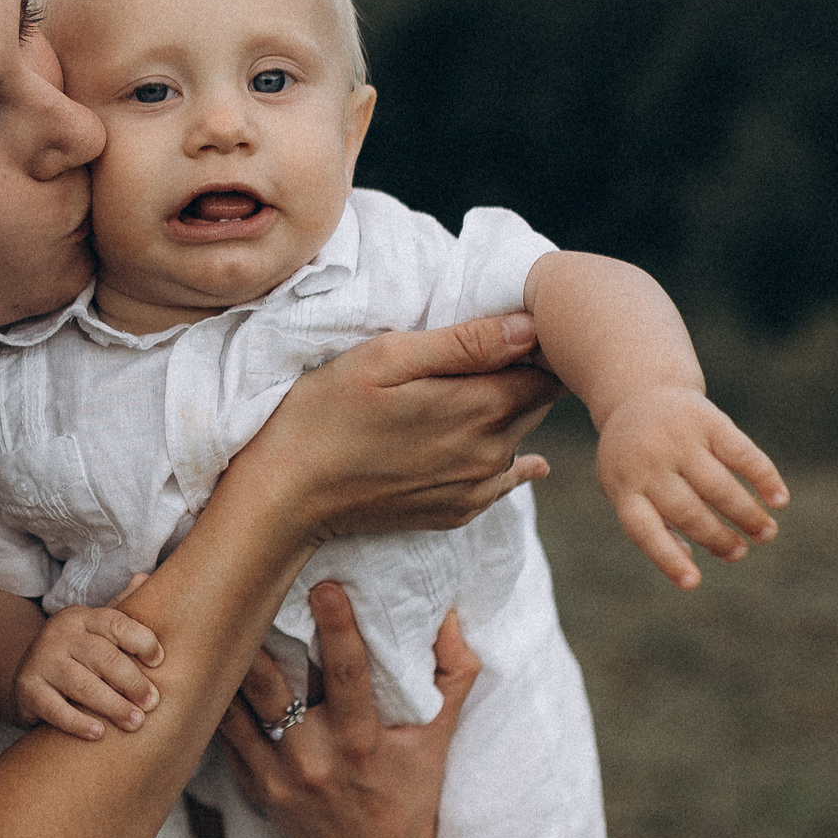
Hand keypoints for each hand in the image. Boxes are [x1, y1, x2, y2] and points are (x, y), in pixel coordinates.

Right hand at [14, 603, 164, 740]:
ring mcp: (41, 661)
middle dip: (132, 682)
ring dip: (113, 706)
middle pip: (103, 657)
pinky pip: (56, 709)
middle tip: (153, 703)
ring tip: (135, 723)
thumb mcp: (96, 630)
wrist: (27, 676)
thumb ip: (121, 608)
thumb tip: (144, 577)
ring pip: (83, 685)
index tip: (160, 661)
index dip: (141, 640)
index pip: (116, 622)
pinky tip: (99, 733)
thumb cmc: (77, 654)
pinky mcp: (28, 690)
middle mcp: (60, 634)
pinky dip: (79, 723)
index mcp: (82, 617)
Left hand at [214, 582, 477, 837]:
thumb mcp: (438, 737)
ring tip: (211, 614)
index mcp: (361, 744)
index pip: (349, 679)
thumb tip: (448, 617)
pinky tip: (206, 661)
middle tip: (242, 588)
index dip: (339, 631)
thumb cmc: (411, 786)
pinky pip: (224, 734)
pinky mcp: (252, 785)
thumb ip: (450, 676)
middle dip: (255, 639)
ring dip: (224, 664)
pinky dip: (215, 699)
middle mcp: (313, 760)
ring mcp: (276, 776)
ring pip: (235, 708)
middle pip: (271, 689)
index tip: (326, 587)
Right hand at [240, 314, 564, 541]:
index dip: (536, 343)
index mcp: (480, 405)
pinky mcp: (459, 511)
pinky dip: (500, 457)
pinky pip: (503, 479)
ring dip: (505, 413)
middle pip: (538, 402)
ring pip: (520, 437)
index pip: (547, 367)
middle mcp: (492, 451)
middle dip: (524, 375)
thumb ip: (464, 343)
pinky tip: (485, 445)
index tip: (509, 327)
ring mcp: (477, 486)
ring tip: (467, 391)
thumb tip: (531, 327)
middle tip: (488, 354)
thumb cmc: (327, 412)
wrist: (290, 493)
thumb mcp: (386, 358)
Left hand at [595, 386, 789, 587]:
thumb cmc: (637, 458)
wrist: (639, 394)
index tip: (694, 583)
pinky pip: (740, 453)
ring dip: (746, 514)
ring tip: (766, 533)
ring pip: (718, 485)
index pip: (645, 530)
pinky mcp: (707, 420)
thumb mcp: (628, 488)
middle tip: (739, 553)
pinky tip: (779, 499)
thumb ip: (653, 523)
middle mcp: (648, 462)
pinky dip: (763, 477)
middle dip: (718, 537)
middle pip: (688, 511)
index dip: (669, 559)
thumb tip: (688, 560)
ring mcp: (678, 439)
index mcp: (624, 486)